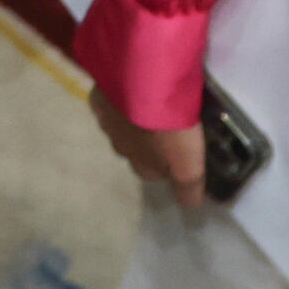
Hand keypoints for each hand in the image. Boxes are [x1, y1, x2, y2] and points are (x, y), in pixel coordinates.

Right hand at [91, 85, 206, 203]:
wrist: (142, 82)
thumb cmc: (168, 126)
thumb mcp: (188, 161)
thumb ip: (188, 186)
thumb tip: (188, 206)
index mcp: (142, 164)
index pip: (152, 174)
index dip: (166, 165)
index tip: (179, 152)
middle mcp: (120, 147)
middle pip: (134, 151)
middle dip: (146, 143)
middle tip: (166, 125)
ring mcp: (106, 121)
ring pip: (120, 126)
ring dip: (133, 119)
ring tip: (150, 102)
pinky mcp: (99, 96)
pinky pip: (110, 101)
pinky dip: (119, 98)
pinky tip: (132, 85)